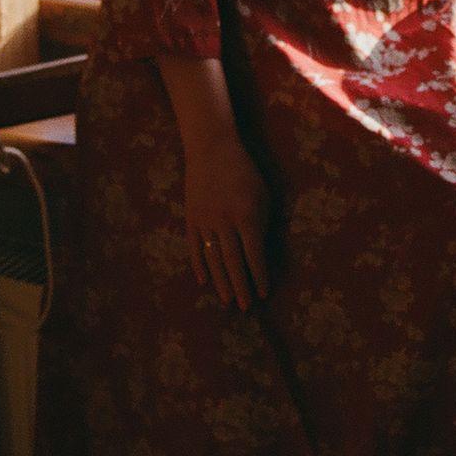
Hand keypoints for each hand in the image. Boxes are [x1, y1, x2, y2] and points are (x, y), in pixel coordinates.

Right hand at [181, 128, 271, 309]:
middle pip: (233, 262)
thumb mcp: (262, 193)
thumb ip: (262, 223)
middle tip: (246, 306)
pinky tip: (204, 281)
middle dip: (241, 286)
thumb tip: (260, 253)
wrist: (212, 149)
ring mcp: (205, 221)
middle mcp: (224, 222)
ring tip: (227, 300)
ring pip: (213, 259)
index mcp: (246, 215)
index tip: (265, 292)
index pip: (254, 254)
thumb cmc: (244, 171)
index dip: (260, 275)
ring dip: (221, 282)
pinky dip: (199, 266)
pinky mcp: (191, 219)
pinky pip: (195, 248)